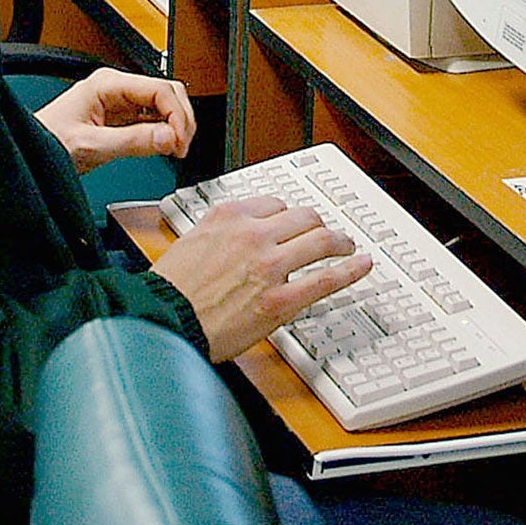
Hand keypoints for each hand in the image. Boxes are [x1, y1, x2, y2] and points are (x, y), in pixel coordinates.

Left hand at [34, 68, 194, 172]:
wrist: (27, 151)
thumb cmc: (46, 140)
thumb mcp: (90, 145)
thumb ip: (131, 142)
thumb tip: (167, 137)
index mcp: (107, 83)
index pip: (159, 89)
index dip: (177, 114)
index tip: (180, 139)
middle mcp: (116, 87)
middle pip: (167, 93)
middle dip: (181, 118)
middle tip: (182, 146)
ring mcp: (119, 101)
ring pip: (163, 105)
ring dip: (175, 125)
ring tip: (175, 149)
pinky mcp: (120, 117)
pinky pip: (152, 119)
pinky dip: (164, 132)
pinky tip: (165, 146)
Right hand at [152, 195, 371, 362]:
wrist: (164, 321)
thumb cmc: (171, 291)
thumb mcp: (190, 242)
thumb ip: (220, 234)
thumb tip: (236, 239)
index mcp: (228, 215)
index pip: (274, 203)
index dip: (289, 216)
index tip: (296, 224)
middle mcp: (252, 233)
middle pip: (303, 216)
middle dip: (319, 224)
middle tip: (328, 234)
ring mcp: (270, 264)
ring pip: (321, 239)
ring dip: (340, 241)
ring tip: (348, 247)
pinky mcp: (280, 298)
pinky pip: (326, 278)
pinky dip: (350, 270)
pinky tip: (361, 265)